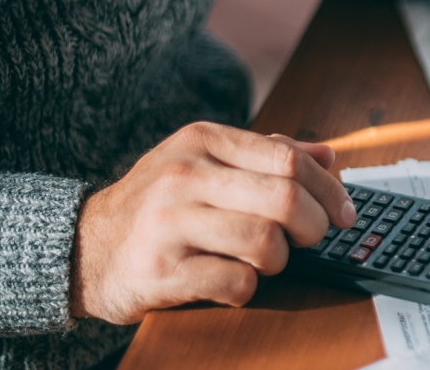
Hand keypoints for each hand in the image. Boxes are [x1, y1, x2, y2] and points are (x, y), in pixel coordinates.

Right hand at [70, 123, 355, 323]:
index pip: (288, 159)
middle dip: (313, 227)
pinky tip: (234, 281)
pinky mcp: (160, 270)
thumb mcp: (205, 162)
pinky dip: (248, 288)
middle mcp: (184, 175)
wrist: (84, 248)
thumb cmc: (159, 205)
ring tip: (264, 260)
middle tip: (310, 239)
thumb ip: (267, 154)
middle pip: (284, 199)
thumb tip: (328, 156)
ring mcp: (168, 223)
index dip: (328, 190)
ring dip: (279, 260)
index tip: (345, 213)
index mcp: (202, 141)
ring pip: (266, 242)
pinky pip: (237, 282)